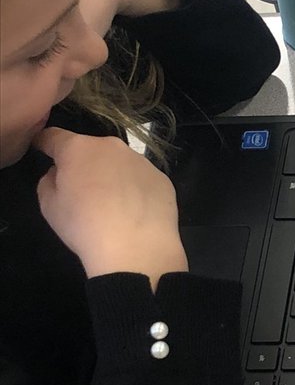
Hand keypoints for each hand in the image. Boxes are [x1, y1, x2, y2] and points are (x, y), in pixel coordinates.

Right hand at [34, 128, 186, 289]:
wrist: (136, 248)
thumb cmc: (84, 225)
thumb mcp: (49, 206)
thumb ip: (49, 181)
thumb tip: (60, 173)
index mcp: (79, 149)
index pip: (55, 137)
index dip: (45, 142)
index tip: (42, 146)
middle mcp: (112, 147)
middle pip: (91, 150)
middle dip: (84, 164)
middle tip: (82, 190)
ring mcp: (141, 161)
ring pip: (119, 164)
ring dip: (112, 176)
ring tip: (112, 205)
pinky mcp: (162, 178)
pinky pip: (141, 180)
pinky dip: (135, 190)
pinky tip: (134, 213)